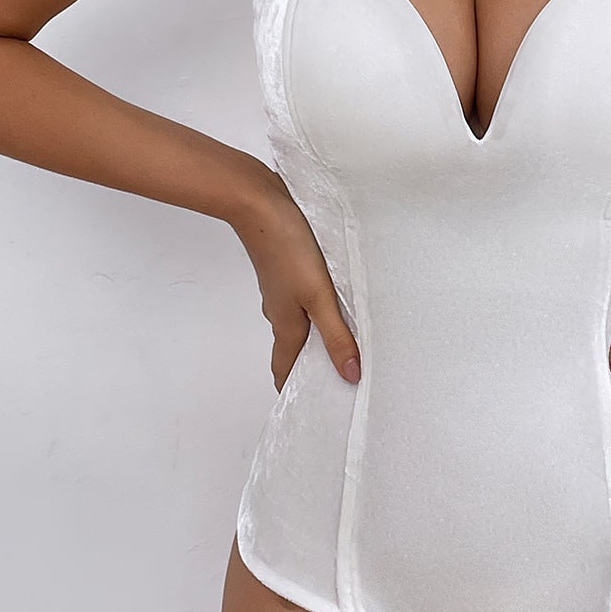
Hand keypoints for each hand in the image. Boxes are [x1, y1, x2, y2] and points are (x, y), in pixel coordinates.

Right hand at [232, 171, 361, 392]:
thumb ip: (337, 335)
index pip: (285, 369)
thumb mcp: (320, 296)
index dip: (294, 388)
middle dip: (311, 365)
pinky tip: (332, 301)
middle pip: (292, 349)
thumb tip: (351, 374)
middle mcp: (279, 312)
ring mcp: (280, 291)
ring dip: (315, 337)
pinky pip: (300, 301)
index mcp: (286, 325)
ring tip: (343, 342)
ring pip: (297, 323)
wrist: (259, 205)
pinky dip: (315, 311)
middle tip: (337, 377)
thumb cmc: (287, 249)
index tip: (310, 406)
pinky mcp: (284, 271)